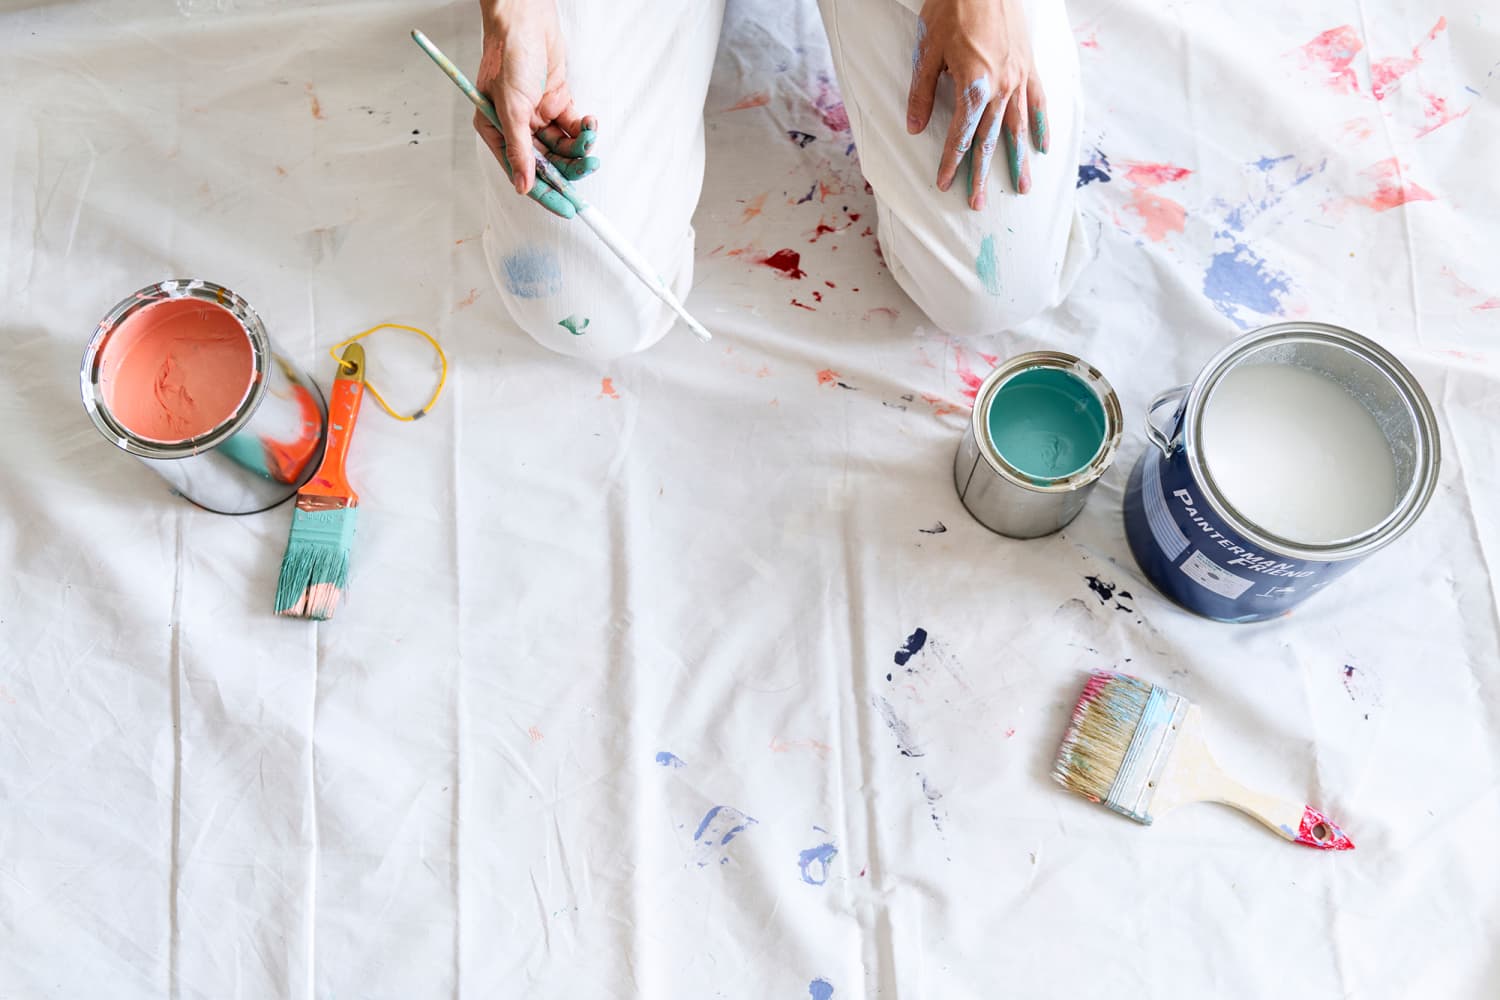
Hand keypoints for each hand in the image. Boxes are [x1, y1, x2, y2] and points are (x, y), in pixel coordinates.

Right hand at [475, 0, 599, 196]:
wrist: (527, 19)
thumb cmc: (510, 55)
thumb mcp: (513, 108)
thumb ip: (519, 150)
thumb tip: (523, 186)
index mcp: (497, 131)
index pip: (522, 173)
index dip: (545, 194)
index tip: (567, 209)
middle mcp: (517, 127)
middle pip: (547, 163)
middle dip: (569, 167)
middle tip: (589, 166)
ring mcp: (537, 116)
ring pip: (563, 147)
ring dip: (580, 147)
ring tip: (590, 136)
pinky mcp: (556, 102)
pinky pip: (573, 127)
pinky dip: (584, 129)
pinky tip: (590, 121)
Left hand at [907, 0, 1048, 209]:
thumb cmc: (951, 10)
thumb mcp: (927, 52)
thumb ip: (921, 93)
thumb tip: (913, 127)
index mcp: (973, 86)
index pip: (961, 135)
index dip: (951, 162)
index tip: (944, 184)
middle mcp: (1001, 87)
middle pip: (990, 140)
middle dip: (982, 174)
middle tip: (979, 203)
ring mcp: (1019, 77)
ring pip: (1018, 128)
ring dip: (1018, 160)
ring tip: (1022, 188)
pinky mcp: (1029, 65)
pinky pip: (1039, 101)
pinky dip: (1041, 125)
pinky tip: (1042, 146)